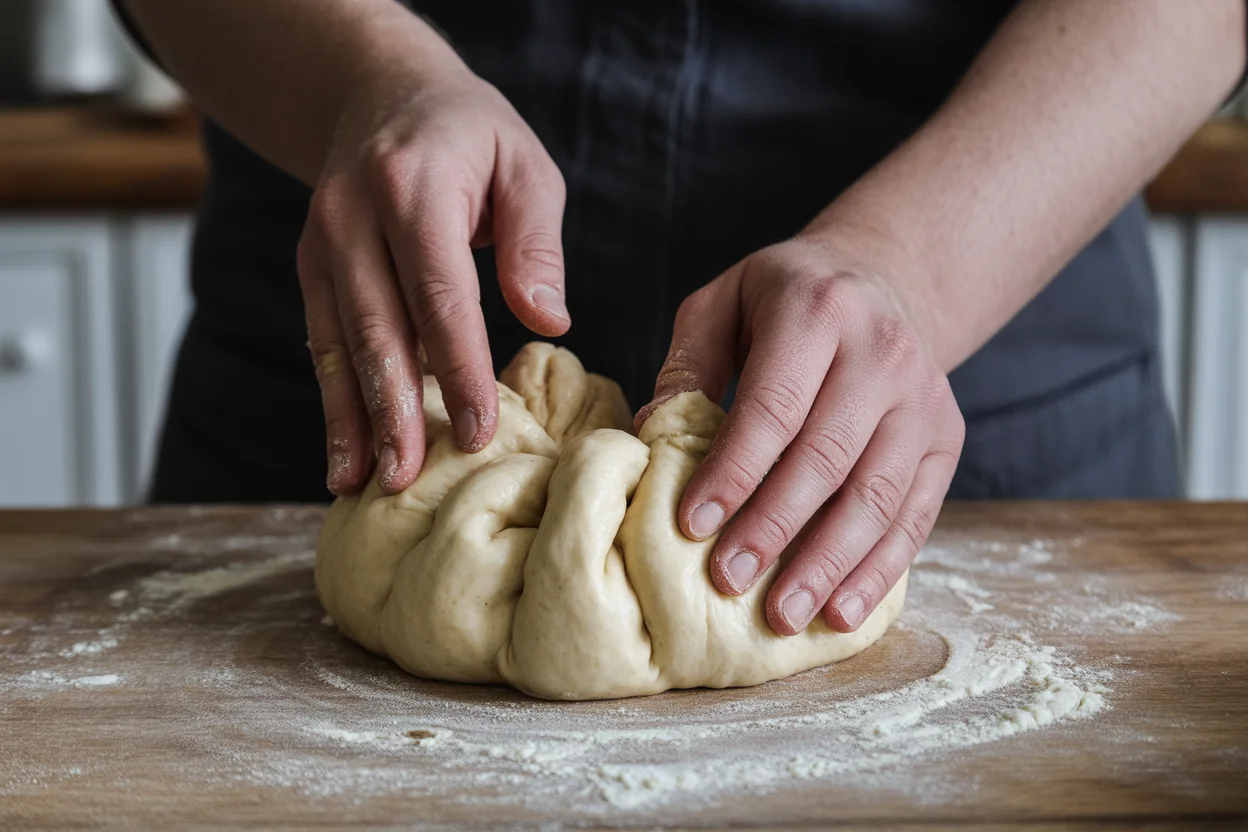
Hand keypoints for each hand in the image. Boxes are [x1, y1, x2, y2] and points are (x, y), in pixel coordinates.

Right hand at [297, 62, 568, 496]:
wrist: (378, 91)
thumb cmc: (469, 135)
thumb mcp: (524, 164)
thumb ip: (537, 241)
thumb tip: (549, 322)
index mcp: (413, 188)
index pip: (439, 295)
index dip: (458, 369)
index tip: (478, 433)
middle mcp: (353, 217)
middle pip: (377, 327)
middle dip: (392, 411)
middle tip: (407, 480)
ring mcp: (322, 242)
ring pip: (337, 343)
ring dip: (350, 419)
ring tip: (361, 485)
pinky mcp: (310, 266)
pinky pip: (321, 341)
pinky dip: (333, 400)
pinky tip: (343, 453)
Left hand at [641, 233, 964, 635]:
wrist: (883, 279)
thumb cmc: (784, 300)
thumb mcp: (723, 303)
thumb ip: (689, 365)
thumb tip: (650, 436)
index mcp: (818, 311)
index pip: (774, 407)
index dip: (734, 471)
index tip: (692, 524)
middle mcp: (882, 353)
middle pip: (826, 458)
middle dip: (774, 528)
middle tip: (729, 580)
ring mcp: (923, 399)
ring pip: (877, 496)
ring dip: (828, 564)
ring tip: (783, 616)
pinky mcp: (945, 439)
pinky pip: (916, 515)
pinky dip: (878, 570)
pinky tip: (841, 611)